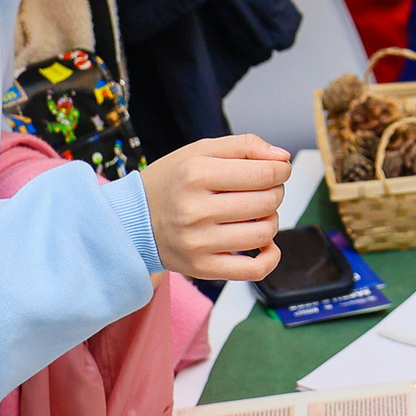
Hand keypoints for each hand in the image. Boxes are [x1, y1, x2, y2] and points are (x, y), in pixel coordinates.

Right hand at [141, 135, 290, 279]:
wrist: (133, 221)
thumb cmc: (170, 183)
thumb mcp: (198, 151)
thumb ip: (243, 145)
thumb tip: (282, 157)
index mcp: (196, 174)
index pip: (264, 173)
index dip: (281, 170)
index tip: (278, 170)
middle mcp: (195, 210)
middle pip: (267, 202)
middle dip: (275, 192)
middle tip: (263, 190)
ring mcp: (198, 243)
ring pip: (265, 233)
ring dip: (271, 220)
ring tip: (256, 214)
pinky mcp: (202, 268)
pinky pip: (254, 269)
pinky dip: (270, 256)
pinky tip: (264, 244)